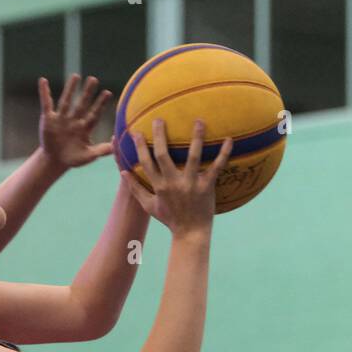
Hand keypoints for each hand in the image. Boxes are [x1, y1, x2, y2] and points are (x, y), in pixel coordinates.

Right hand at [38, 75, 113, 168]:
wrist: (54, 161)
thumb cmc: (73, 158)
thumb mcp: (89, 156)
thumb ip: (103, 149)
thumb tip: (117, 143)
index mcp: (85, 127)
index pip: (94, 113)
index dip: (100, 103)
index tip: (108, 93)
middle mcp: (74, 120)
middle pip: (82, 104)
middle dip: (87, 92)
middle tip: (94, 79)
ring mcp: (61, 118)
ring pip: (66, 101)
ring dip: (70, 89)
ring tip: (75, 76)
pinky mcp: (48, 119)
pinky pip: (46, 103)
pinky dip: (44, 92)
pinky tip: (43, 80)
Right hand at [120, 118, 232, 236]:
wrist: (190, 233)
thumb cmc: (170, 218)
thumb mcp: (149, 206)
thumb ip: (136, 188)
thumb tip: (123, 172)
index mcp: (158, 186)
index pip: (145, 162)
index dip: (139, 146)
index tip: (136, 132)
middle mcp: (173, 183)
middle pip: (163, 155)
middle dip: (160, 135)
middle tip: (159, 118)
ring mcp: (190, 184)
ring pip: (193, 156)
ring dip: (196, 138)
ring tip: (198, 121)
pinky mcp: (206, 186)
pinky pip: (216, 167)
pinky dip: (223, 153)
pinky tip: (228, 139)